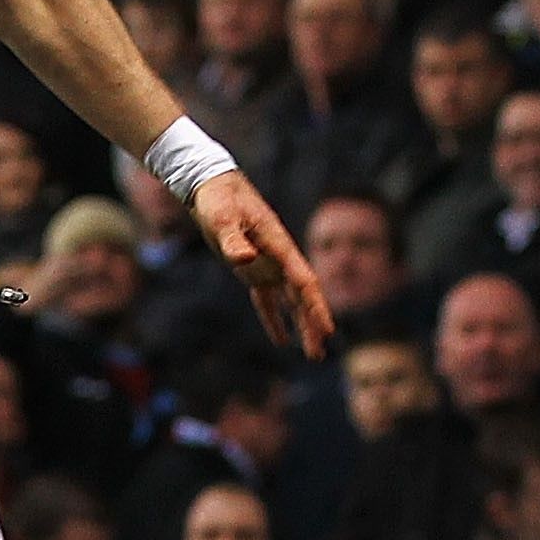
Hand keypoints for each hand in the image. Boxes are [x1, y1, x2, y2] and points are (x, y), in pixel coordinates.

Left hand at [188, 171, 333, 356]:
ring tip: (312, 354)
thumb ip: (233, 239)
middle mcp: (279, 257)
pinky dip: (273, 318)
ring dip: (301, 325)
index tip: (327, 328)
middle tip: (319, 353)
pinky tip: (280, 341)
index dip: (315, 306)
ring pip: (290, 300)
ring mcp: (267, 264)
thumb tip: (243, 259)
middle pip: (302, 295)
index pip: (303, 281)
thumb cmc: (218, 199)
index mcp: (278, 244)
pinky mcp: (253, 269)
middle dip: (312, 323)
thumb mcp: (221, 218)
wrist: (211, 186)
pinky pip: (267, 299)